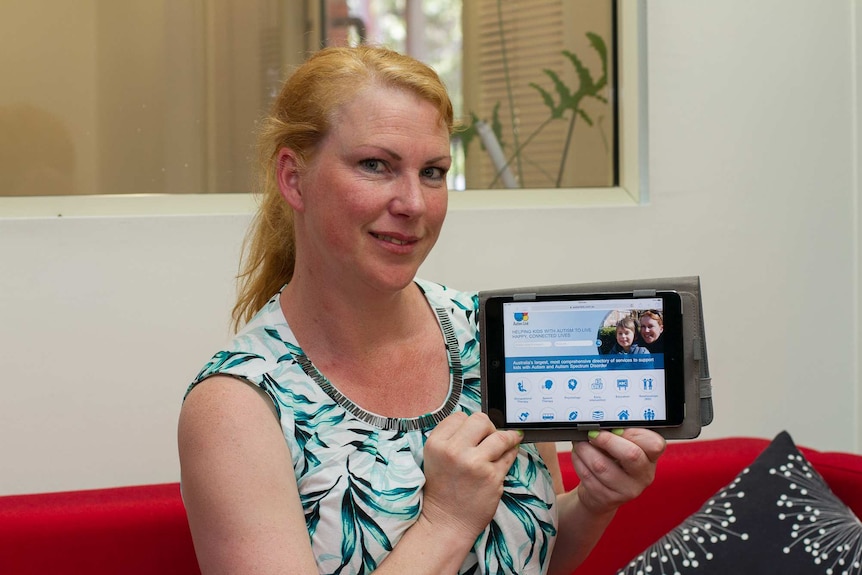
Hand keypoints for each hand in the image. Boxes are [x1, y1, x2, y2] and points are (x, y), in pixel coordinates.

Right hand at [420, 412, 521, 540]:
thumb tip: (481, 422)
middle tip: (488, 439)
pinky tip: (505, 457)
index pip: (460, 416)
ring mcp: (475, 463)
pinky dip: (510, 454)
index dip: (468, 425)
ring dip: (506, 439)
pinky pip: (509, 455)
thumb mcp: (436, 458)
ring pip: (500, 436)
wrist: (446, 522)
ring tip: (506, 443)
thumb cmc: (442, 489)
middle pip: (481, 420)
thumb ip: (452, 438)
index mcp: (436, 444)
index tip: (472, 434)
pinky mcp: (492, 476)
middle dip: (488, 428)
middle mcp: (454, 451)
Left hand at [570, 428, 664, 515]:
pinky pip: (588, 476)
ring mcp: (627, 490)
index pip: (655, 444)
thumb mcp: (621, 446)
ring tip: (580, 443)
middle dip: (607, 440)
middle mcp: (644, 476)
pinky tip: (579, 456)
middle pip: (631, 454)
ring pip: (602, 466)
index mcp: (651, 457)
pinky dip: (579, 461)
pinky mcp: (608, 498)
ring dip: (585, 450)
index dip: (634, 433)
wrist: (599, 494)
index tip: (615, 427)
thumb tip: (601, 422)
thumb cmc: (611, 461)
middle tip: (592, 433)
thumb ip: (617, 434)